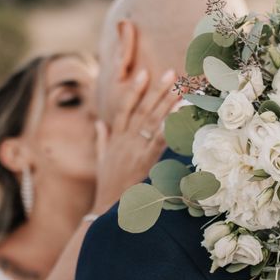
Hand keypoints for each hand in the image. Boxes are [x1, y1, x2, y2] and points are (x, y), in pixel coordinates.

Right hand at [91, 68, 178, 213]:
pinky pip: (158, 139)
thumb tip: (99, 123)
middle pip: (143, 109)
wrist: (107, 206)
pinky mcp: (144, 160)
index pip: (124, 107)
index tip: (144, 73)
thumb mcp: (101, 158)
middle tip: (172, 74)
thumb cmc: (107, 183)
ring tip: (180, 88)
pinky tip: (179, 115)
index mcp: (115, 137)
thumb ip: (101, 139)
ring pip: (152, 120)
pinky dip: (168, 126)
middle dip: (158, 90)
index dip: (134, 90)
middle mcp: (125, 139)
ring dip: (167, 103)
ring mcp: (134, 149)